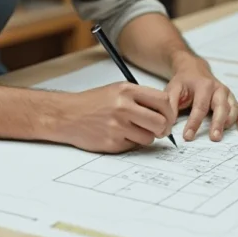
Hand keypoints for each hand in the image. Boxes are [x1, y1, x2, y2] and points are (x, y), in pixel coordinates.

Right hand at [55, 82, 176, 153]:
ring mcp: (117, 126)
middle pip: (161, 122)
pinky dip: (130, 143)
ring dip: (145, 137)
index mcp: (127, 90)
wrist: (67, 115)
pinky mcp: (112, 142)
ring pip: (149, 138)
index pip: (163, 101)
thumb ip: (141, 98)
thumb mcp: (117, 90)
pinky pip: (133, 146)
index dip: (170, 112)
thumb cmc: (93, 103)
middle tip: (158, 129)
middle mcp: (123, 107)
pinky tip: (118, 135)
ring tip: (132, 130)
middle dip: (163, 129)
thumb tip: (166, 113)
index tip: (168, 117)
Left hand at [164, 53, 237, 141]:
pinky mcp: (232, 100)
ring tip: (222, 135)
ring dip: (229, 123)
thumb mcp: (173, 89)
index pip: (200, 107)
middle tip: (214, 138)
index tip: (187, 136)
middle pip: (221, 107)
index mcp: (204, 85)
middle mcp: (219, 89)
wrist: (194, 70)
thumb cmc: (183, 82)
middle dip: (218, 123)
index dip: (194, 122)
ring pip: (232, 109)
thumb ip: (170, 105)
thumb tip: (168, 124)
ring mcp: (227, 94)